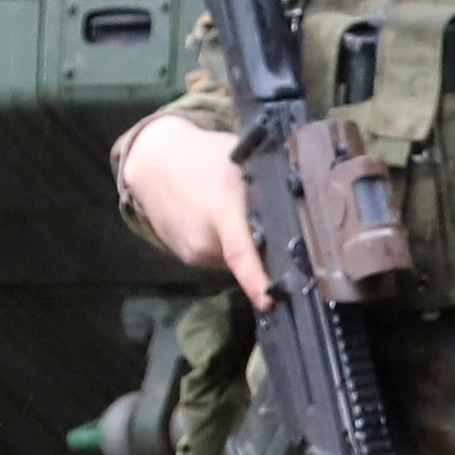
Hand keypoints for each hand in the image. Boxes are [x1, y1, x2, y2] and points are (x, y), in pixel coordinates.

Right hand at [118, 111, 270, 301]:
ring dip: (247, 248)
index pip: (241, 254)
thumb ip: (267, 187)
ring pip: (233, 261)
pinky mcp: (185, 257)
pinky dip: (227, 247)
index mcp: (222, 214)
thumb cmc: (202, 154)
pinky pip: (218, 258)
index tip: (269, 300)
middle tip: (283, 229)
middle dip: (269, 251)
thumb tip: (304, 202)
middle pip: (249, 260)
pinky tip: (225, 224)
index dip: (256, 279)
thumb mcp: (241, 160)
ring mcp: (192, 252)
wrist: (150, 162)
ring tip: (241, 217)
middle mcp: (204, 241)